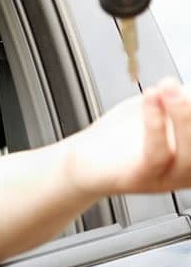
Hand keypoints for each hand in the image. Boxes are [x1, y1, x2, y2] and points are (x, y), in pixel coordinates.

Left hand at [66, 79, 190, 195]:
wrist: (86, 159)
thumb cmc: (127, 137)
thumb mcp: (164, 108)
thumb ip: (184, 97)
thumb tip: (189, 87)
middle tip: (187, 89)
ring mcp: (170, 178)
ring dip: (183, 115)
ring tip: (170, 88)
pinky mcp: (143, 179)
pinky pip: (156, 154)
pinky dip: (155, 122)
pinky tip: (152, 97)